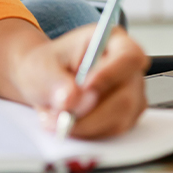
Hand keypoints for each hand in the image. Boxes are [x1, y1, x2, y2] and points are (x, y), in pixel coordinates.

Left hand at [11, 24, 148, 139]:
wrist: (45, 82)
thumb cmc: (48, 66)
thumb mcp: (41, 67)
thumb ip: (55, 81)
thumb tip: (72, 99)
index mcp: (112, 41)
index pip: (128, 57)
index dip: (110, 74)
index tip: (84, 87)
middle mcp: (127, 67)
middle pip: (126, 96)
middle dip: (89, 113)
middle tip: (59, 116)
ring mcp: (131, 93)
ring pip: (120, 118)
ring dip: (85, 125)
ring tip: (56, 117)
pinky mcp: (126, 115)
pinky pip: (113, 130)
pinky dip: (88, 132)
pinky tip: (70, 121)